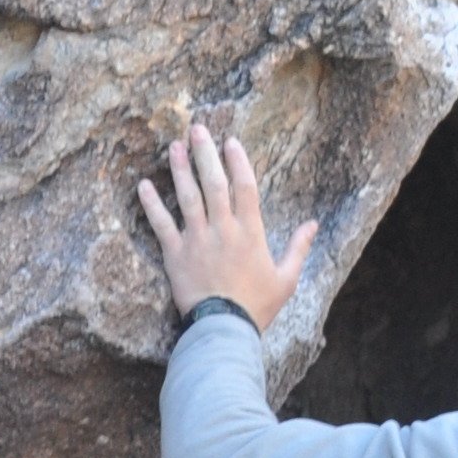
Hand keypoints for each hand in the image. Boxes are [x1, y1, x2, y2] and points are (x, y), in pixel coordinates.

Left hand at [136, 119, 321, 329]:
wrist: (224, 329)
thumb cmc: (258, 306)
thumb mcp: (287, 279)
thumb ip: (299, 248)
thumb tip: (314, 224)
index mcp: (251, 233)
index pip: (245, 188)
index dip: (238, 161)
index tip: (231, 141)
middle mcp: (223, 230)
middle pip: (214, 183)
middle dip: (206, 153)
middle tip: (197, 128)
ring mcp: (197, 240)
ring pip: (188, 196)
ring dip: (180, 169)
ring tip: (174, 145)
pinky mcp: (175, 254)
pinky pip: (161, 224)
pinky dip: (151, 204)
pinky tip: (143, 184)